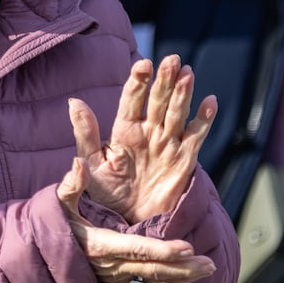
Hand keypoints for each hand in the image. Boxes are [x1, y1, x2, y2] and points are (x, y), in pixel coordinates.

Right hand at [58, 157, 214, 282]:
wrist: (39, 259)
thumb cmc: (52, 226)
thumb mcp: (57, 204)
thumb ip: (70, 185)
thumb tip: (78, 163)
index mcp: (101, 244)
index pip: (138, 249)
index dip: (163, 250)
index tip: (187, 247)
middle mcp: (111, 266)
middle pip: (153, 269)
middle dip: (183, 268)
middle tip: (209, 263)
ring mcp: (115, 277)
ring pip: (153, 281)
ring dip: (182, 279)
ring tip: (208, 271)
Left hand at [67, 55, 215, 224]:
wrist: (128, 223)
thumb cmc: (106, 194)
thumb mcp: (91, 164)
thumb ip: (85, 134)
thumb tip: (74, 102)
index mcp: (124, 130)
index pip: (132, 100)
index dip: (138, 82)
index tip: (143, 64)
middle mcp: (148, 132)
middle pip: (158, 100)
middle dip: (164, 80)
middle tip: (172, 59)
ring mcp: (167, 144)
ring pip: (177, 113)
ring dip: (183, 93)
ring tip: (187, 72)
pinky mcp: (184, 160)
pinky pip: (196, 137)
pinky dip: (204, 120)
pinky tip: (209, 102)